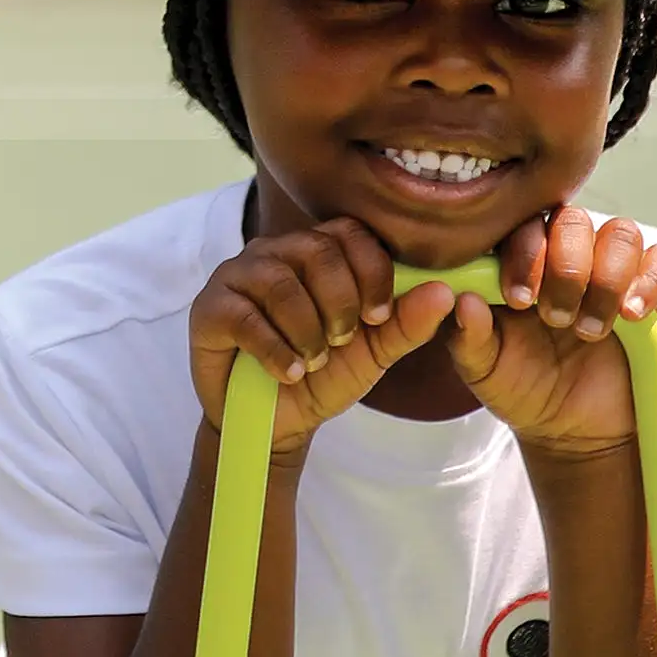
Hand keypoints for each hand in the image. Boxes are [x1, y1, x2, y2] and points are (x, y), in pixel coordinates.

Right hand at [191, 218, 455, 459]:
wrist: (277, 423)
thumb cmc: (324, 376)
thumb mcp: (374, 352)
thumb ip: (408, 323)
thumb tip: (447, 293)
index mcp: (318, 252)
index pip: (350, 233)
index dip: (372, 272)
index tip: (379, 316)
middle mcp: (276, 252)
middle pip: (316, 251)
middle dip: (339, 302)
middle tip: (341, 341)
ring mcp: (237, 275)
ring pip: (280, 282)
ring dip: (307, 330)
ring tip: (313, 362)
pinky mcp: (209, 308)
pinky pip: (245, 316)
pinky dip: (276, 349)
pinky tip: (290, 372)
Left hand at [445, 208, 656, 456]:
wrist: (570, 430)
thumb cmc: (521, 388)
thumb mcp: (485, 370)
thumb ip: (468, 337)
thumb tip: (463, 300)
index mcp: (521, 262)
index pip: (524, 226)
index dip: (523, 252)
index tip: (518, 299)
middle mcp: (567, 255)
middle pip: (574, 220)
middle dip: (566, 266)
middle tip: (554, 318)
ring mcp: (612, 269)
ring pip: (621, 234)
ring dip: (606, 278)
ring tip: (588, 331)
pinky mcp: (651, 291)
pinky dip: (651, 281)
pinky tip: (631, 315)